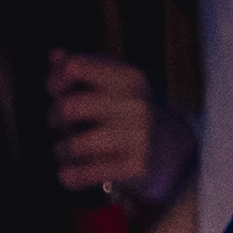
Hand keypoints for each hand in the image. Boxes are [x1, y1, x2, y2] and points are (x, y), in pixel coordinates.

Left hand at [47, 51, 195, 205]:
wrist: (177, 152)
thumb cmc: (135, 117)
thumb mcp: (118, 87)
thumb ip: (85, 71)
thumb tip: (55, 56)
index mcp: (127, 77)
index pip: (75, 67)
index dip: (55, 80)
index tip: (54, 93)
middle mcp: (134, 103)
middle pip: (70, 106)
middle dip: (54, 117)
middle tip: (58, 124)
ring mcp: (137, 136)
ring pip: (74, 144)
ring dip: (61, 149)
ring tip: (65, 151)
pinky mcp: (135, 167)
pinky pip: (86, 174)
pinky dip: (69, 176)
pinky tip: (67, 174)